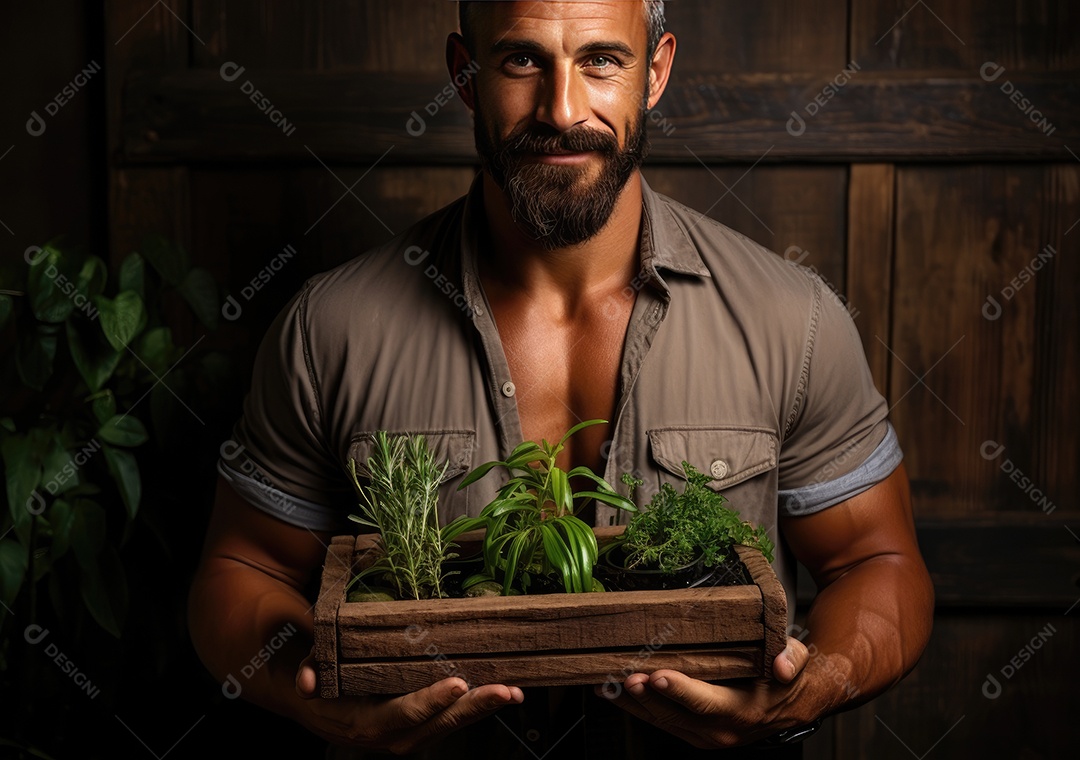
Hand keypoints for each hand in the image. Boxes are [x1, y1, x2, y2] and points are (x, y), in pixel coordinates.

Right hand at [295, 652, 524, 753]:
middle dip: (474, 707)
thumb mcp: (310, 672)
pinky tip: (502, 694)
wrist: (321, 709)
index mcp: (367, 722)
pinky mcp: (424, 728)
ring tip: (513, 692)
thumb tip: (306, 681)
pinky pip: (453, 720)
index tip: (457, 684)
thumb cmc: (321, 684)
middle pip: (439, 724)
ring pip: (452, 725)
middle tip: (505, 690)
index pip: (404, 714)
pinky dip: (478, 709)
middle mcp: (393, 736)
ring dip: (484, 710)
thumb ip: (309, 673)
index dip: (431, 701)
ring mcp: (411, 735)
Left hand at [596, 636, 816, 748]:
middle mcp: (722, 729)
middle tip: (626, 677)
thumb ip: (791, 657)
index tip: (658, 675)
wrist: (793, 704)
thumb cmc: (787, 678)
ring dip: (635, 704)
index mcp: (744, 710)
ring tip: (609, 686)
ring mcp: (706, 735)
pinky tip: (619, 693)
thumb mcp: (797, 658)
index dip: (680, 690)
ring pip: (663, 721)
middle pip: (675, 714)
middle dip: (647, 696)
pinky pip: (662, 722)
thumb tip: (783, 665)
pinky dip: (639, 708)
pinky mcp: (694, 732)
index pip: (706, 702)